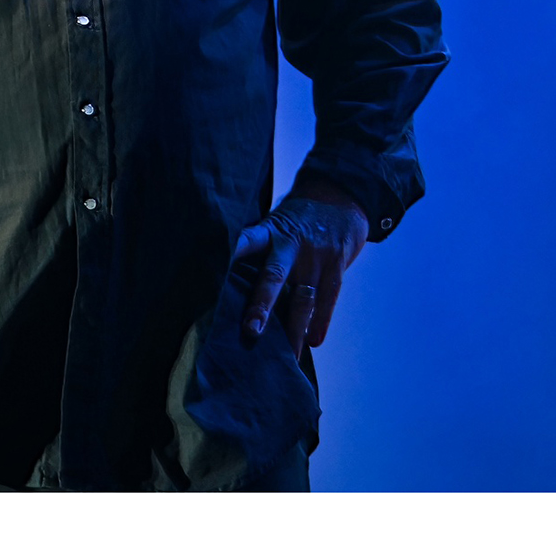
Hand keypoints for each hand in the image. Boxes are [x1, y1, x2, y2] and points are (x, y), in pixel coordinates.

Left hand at [231, 178, 368, 348]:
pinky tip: (313, 341)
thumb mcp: (274, 224)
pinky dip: (321, 322)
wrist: (340, 199)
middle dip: (262, 305)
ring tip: (286, 355)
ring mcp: (316, 255)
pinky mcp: (337, 264)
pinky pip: (328, 298)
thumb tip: (225, 284)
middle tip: (251, 331)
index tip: (216, 269)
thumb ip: (257, 251)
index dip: (232, 253)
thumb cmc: (296, 220)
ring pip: (303, 297)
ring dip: (294, 329)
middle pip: (274, 276)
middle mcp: (292, 244)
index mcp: (270, 231)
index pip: (246, 241)